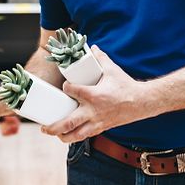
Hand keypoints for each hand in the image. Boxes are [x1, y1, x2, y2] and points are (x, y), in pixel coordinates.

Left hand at [41, 45, 155, 142]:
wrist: (141, 102)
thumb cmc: (126, 86)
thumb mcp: (112, 69)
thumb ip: (101, 57)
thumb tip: (92, 47)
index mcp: (94, 95)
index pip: (72, 91)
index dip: (65, 88)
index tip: (64, 86)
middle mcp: (93, 111)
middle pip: (69, 122)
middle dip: (54, 126)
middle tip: (43, 126)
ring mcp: (97, 122)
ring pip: (76, 134)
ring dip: (63, 136)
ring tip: (53, 133)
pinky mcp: (102, 128)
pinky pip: (86, 136)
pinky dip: (75, 137)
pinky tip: (67, 135)